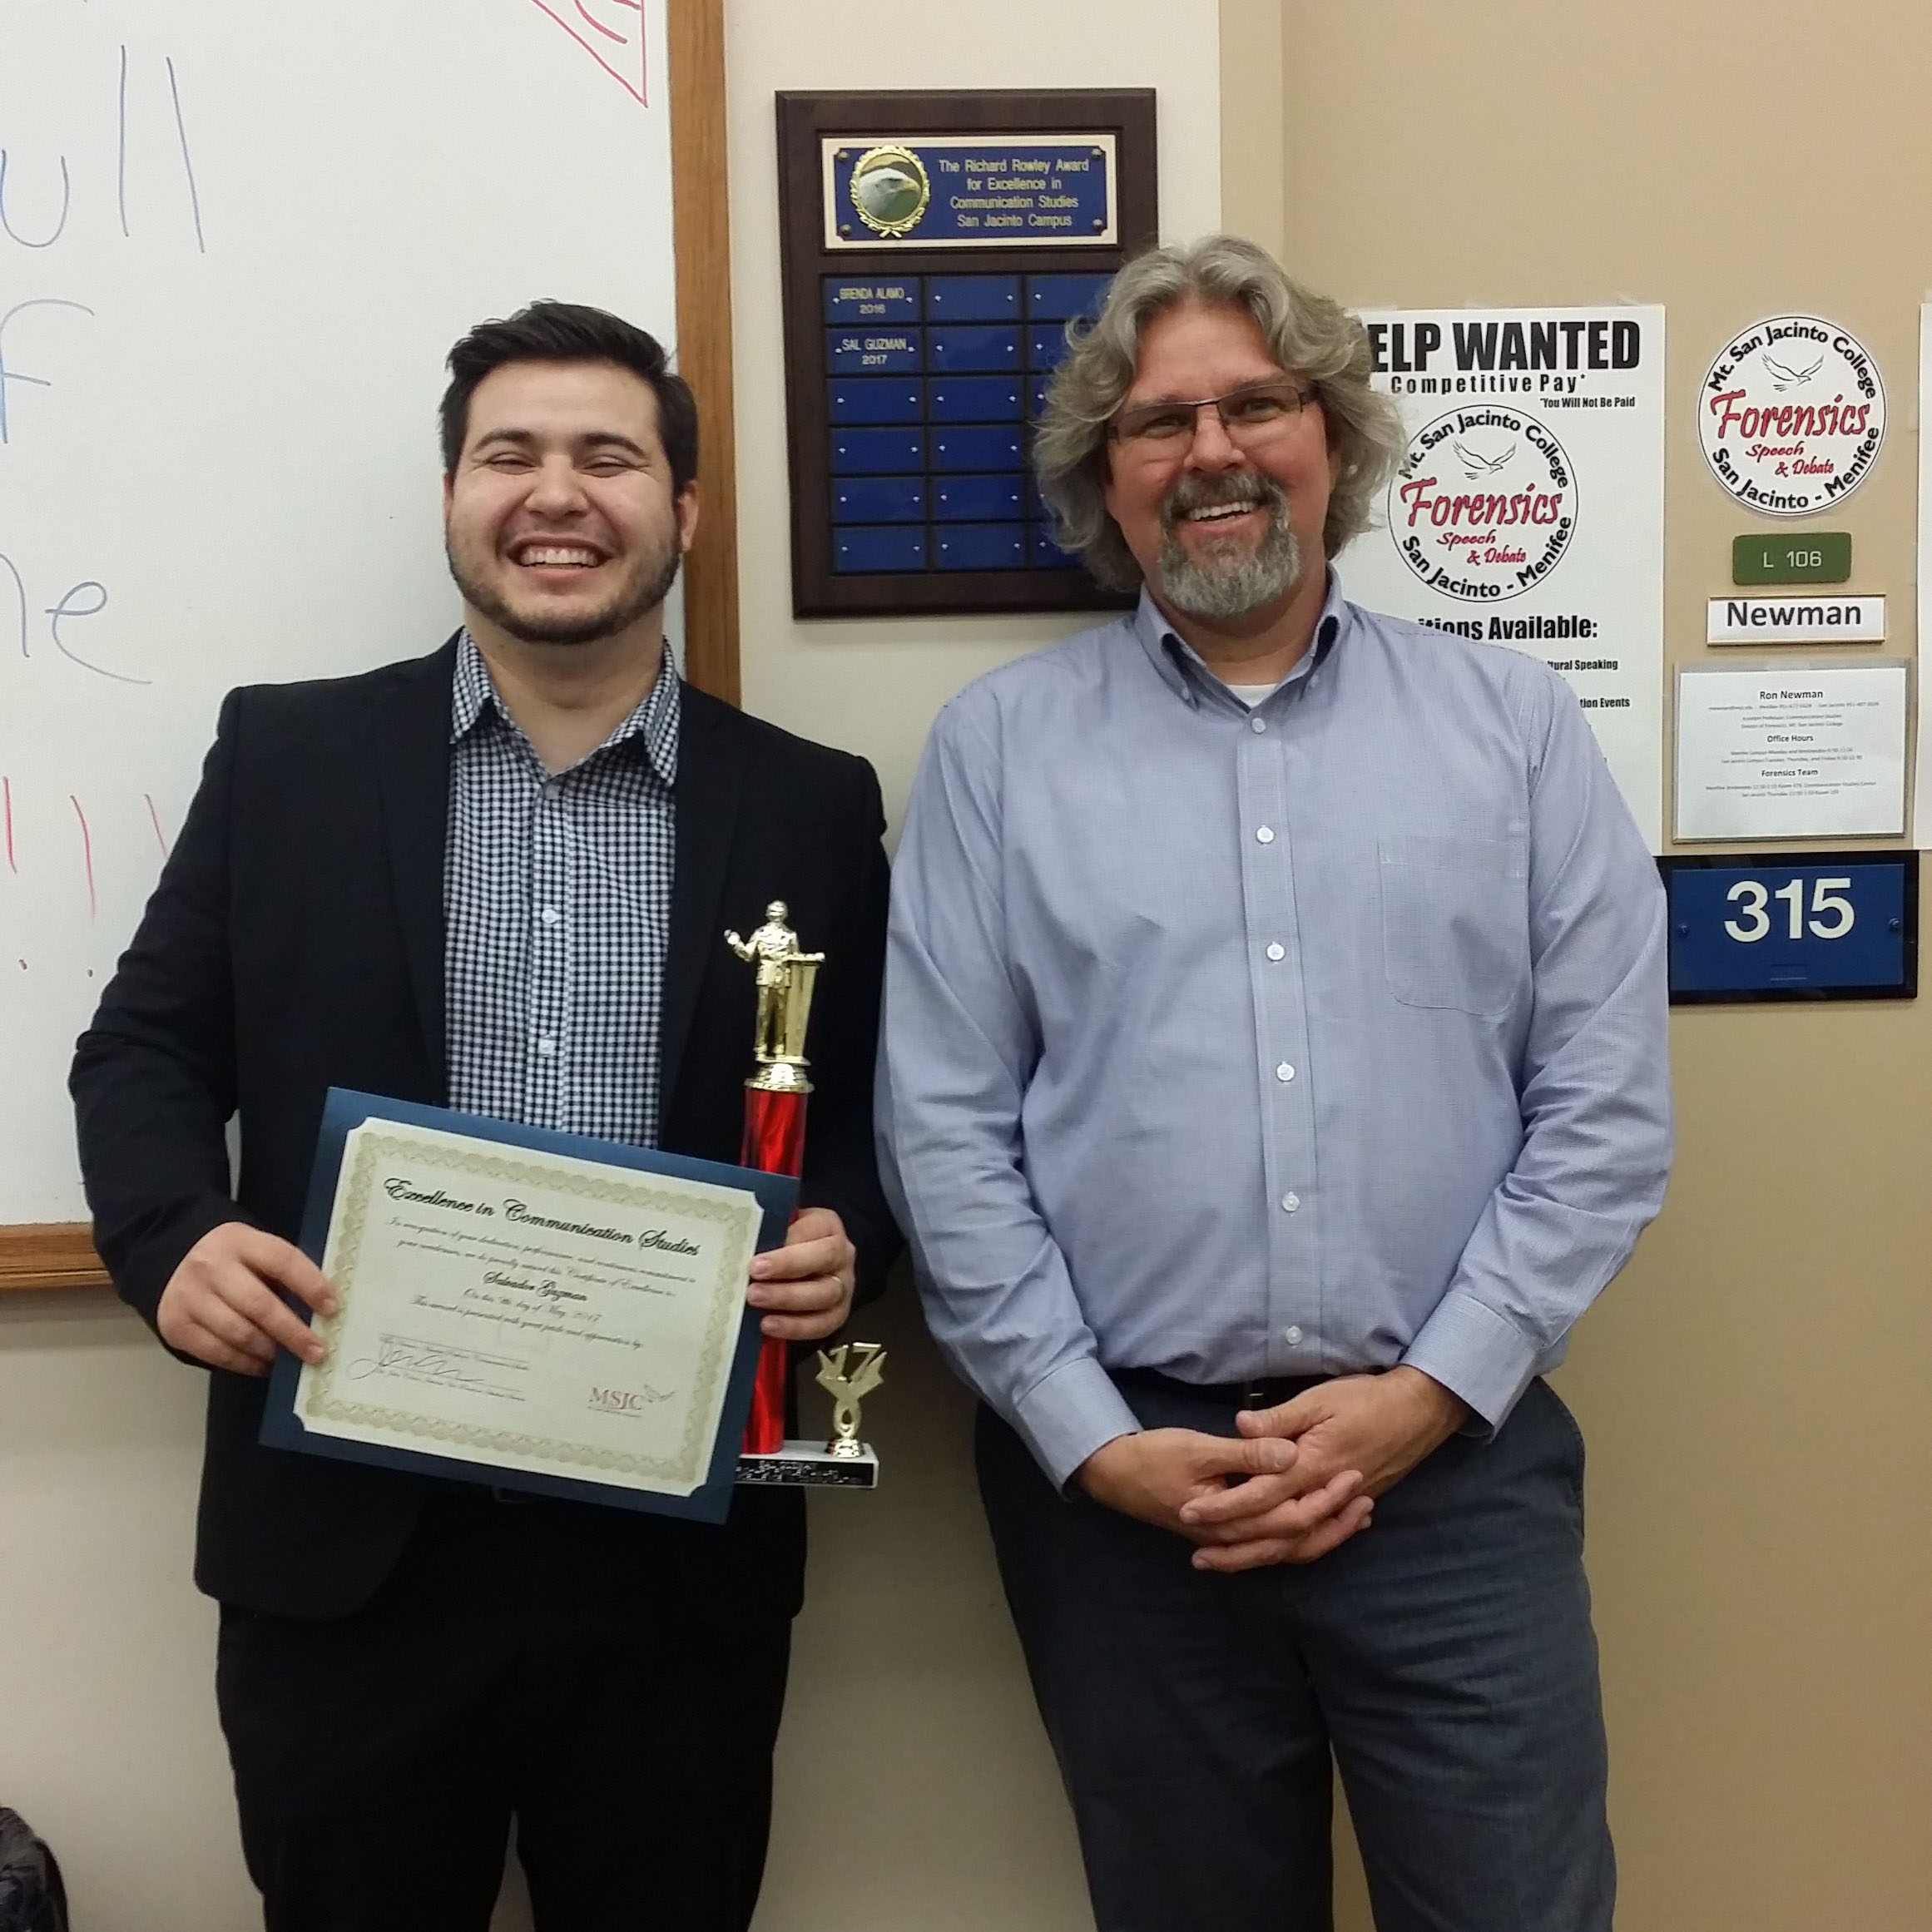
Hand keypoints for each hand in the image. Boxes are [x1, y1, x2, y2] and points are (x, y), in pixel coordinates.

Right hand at [156, 1222, 337, 1375]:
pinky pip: (216, 1352)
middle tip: (317, 1351)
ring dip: (269, 1351)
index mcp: (240, 1241)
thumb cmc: (232, 1259)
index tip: (331, 1308)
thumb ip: (284, 1273)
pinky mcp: (176, 1326)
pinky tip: (263, 1365)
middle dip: (292, 1332)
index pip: (282, 1261)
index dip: (310, 1285)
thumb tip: (322, 1311)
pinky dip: (244, 1363)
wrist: (173, 1259)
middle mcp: (211, 1267)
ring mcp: (189, 1297)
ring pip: (237, 1333)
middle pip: (258, 1304)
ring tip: (289, 1358)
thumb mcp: (256, 1251)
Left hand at [746, 1206, 854, 1342]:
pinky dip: (795, 1327)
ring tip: (756, 1302)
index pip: (812, 1232)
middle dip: (787, 1270)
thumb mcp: (776, 1228)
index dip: (785, 1249)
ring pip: (825, 1294)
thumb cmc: (781, 1242)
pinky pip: (822, 1324)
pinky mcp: (837, 1314)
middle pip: (824, 1259)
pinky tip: (770, 1326)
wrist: (796, 1265)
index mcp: (826, 1225)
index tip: (756, 1263)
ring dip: (787, 1300)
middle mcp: (842, 1255)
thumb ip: (766, 1231)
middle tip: (754, 1282)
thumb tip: (741, 1242)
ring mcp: (843, 1286)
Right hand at [1075, 1428, 1370, 1567]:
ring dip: (1322, 1533)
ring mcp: (1229, 1538)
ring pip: (1286, 1547)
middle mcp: (1235, 1537)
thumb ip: (1246, 1454)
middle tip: (1365, 1493)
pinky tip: (1316, 1524)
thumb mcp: (1200, 1449)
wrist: (1114, 1475)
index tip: (1353, 1475)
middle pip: (1296, 1539)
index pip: (1291, 1517)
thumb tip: (1290, 1455)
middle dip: (1333, 1519)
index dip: (1325, 1498)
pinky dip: (1298, 1536)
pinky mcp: (1226, 1532)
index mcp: (1232, 1518)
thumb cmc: (1154, 1457)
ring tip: (1356, 1515)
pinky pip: (1271, 1543)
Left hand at [1177, 1367, 1467, 1572]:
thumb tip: (1239, 1425)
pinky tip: (1272, 1553)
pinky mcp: (1351, 1508)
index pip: (1258, 1495)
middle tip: (1196, 1558)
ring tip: (1225, 1562)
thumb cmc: (1365, 1398)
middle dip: (1234, 1547)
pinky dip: (1293, 1551)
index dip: (1223, 1506)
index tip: (1189, 1512)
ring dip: (1259, 1556)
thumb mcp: (1318, 1399)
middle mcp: (1323, 1494)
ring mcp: (1340, 1507)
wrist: (1418, 1412)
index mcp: (1311, 1466)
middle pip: (1274, 1533)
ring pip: (1295, 1545)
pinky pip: (1317, 1540)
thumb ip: (1279, 1419)